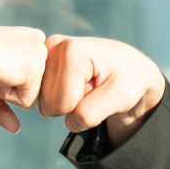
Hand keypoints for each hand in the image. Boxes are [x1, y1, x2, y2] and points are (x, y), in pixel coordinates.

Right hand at [0, 24, 47, 131]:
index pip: (30, 78)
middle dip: (9, 88)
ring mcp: (39, 55)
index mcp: (31, 39)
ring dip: (8, 92)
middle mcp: (40, 43)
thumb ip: (2, 106)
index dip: (7, 80)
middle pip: (33, 88)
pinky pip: (27, 102)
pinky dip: (8, 95)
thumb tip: (16, 129)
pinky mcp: (34, 69)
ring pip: (32, 96)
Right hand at [38, 35, 168, 143]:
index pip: (63, 104)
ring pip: (44, 105)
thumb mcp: (119, 98)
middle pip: (50, 105)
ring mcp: (44, 55)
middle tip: (93, 87)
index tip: (99, 87)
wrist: (128, 68)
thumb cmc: (128, 79)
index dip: (84, 106)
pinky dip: (60, 99)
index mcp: (71, 50)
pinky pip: (42, 100)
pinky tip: (74, 84)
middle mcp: (51, 47)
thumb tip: (67, 122)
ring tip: (86, 84)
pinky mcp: (40, 65)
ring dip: (68, 102)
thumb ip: (90, 113)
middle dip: (74, 104)